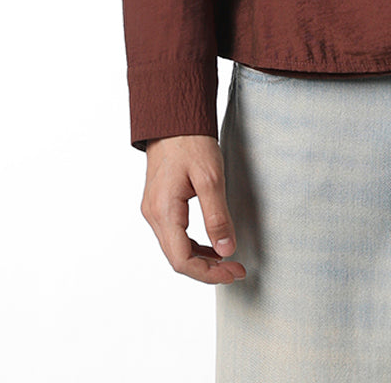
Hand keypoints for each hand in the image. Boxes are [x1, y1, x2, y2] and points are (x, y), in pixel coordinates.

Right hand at [141, 134, 246, 284]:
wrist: (174, 117)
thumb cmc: (191, 142)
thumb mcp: (211, 178)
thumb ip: (217, 217)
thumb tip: (226, 251)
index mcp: (163, 211)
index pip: (182, 260)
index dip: (209, 273)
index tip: (235, 272)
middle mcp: (153, 215)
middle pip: (177, 259)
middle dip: (208, 270)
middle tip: (237, 270)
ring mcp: (153, 210)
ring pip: (175, 249)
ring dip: (201, 259)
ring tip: (228, 260)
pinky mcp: (159, 204)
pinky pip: (174, 235)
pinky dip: (193, 245)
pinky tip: (211, 244)